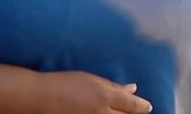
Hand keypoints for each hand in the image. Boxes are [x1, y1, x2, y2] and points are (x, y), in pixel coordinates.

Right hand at [37, 70, 151, 113]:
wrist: (42, 97)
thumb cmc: (65, 82)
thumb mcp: (91, 79)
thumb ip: (113, 86)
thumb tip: (132, 88)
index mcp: (106, 96)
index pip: (132, 105)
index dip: (142, 106)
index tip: (148, 107)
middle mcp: (103, 112)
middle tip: (133, 112)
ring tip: (115, 111)